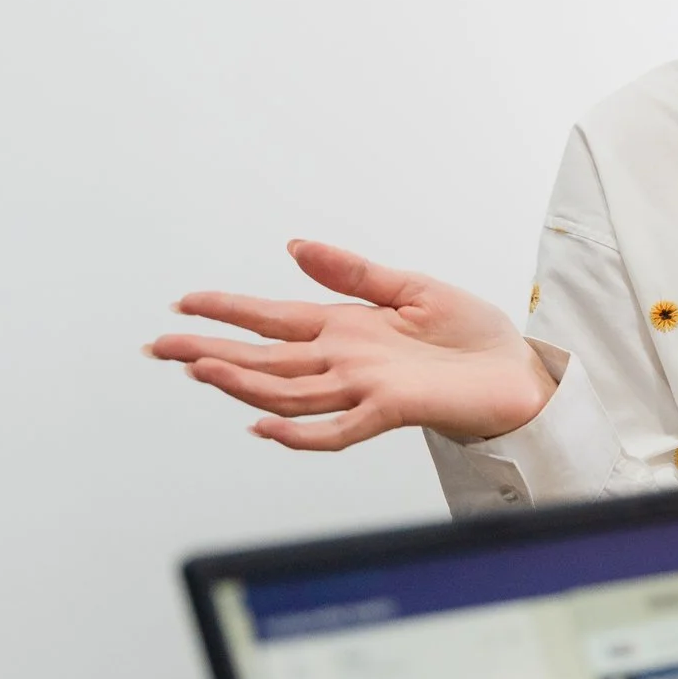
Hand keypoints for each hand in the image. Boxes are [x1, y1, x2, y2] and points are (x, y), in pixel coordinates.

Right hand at [149, 240, 554, 448]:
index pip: (273, 319)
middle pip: (265, 358)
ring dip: (242, 383)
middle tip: (159, 346)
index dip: (228, 311)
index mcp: (346, 328)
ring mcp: (363, 387)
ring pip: (287, 392)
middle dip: (210, 351)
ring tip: (200, 369)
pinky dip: (299, 432)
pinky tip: (262, 425)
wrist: (518, 373)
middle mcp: (344, 360)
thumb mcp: (411, 288)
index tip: (183, 304)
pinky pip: (336, 428)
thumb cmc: (472, 337)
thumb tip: (295, 246)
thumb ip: (352, 272)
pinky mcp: (390, 408)